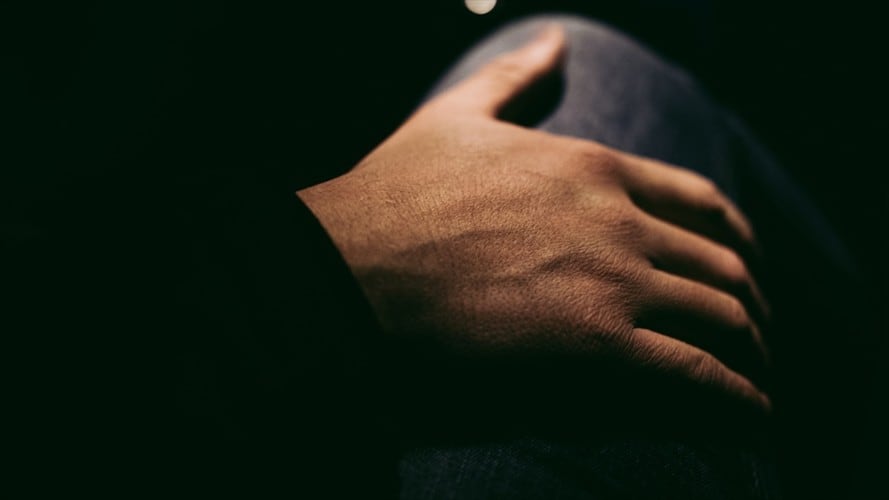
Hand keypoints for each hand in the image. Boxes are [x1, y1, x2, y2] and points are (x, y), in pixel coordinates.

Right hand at [298, 26, 770, 410]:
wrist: (350, 267)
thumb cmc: (396, 196)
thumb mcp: (456, 117)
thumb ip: (513, 78)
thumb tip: (557, 41)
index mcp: (591, 166)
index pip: (699, 201)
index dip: (734, 237)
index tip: (743, 264)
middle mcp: (616, 218)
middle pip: (721, 263)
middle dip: (749, 302)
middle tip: (754, 332)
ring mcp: (611, 280)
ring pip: (722, 317)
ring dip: (750, 352)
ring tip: (756, 378)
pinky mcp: (596, 346)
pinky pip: (697, 376)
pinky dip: (735, 399)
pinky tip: (746, 415)